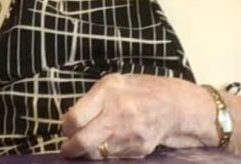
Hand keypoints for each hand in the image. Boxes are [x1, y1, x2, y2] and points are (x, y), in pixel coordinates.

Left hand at [60, 74, 205, 158]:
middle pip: (83, 141)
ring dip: (89, 152)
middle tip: (68, 149)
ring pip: (97, 153)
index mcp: (108, 92)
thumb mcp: (113, 84)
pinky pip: (113, 157)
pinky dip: (107, 153)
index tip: (66, 130)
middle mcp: (118, 113)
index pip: (75, 119)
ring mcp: (129, 134)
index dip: (66, 128)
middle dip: (71, 148)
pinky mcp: (138, 149)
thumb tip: (69, 122)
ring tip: (91, 143)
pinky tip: (111, 142)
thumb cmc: (139, 91)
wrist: (174, 105)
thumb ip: (91, 101)